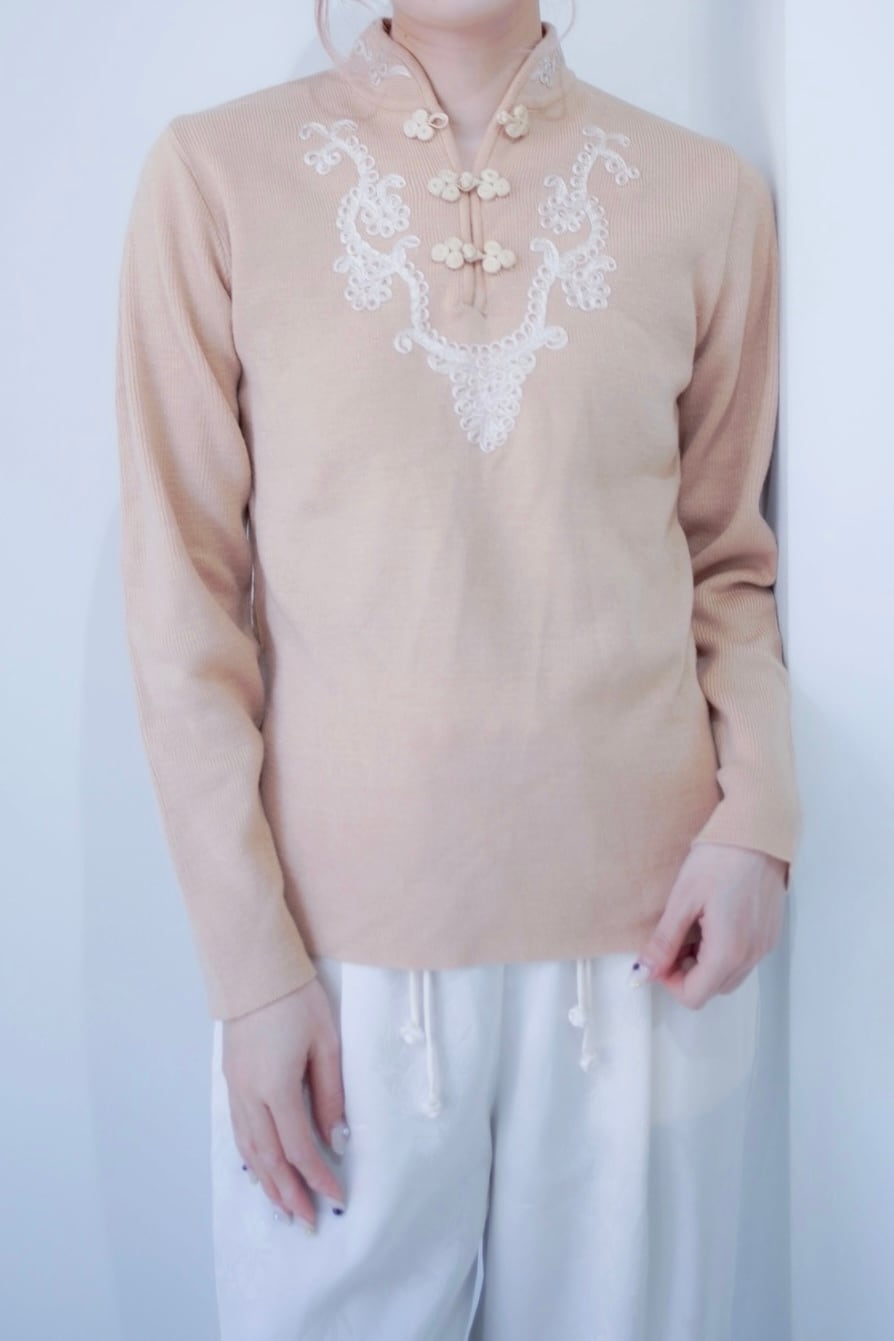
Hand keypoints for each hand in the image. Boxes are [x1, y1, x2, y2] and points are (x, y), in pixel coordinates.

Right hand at [222, 976, 348, 1230]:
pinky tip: (260, 1169)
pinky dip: (251, 1158)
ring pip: (250, 1150)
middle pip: (270, 1159)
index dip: (318, 1177)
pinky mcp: (230, 1080)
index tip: (337, 1197)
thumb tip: (334, 1138)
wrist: (255, 969)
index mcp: (276, 1088)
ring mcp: (235, 1089)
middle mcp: (250, 1095)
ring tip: (284, 1207)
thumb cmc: (296, 999)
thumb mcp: (326, 1043)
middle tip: (307, 1222)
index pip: (299, 1148)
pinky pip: (239, 1131)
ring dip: (268, 1183)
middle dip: (289, 1194)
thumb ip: (330, 1094)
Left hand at [632, 843, 787, 1007]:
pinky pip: (744, 959)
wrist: (759, 831)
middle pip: (713, 989)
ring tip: (692, 928)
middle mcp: (752, 955)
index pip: (695, 996)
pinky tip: (712, 922)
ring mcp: (765, 945)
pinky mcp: (770, 934)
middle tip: (673, 940)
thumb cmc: (720, 859)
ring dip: (705, 965)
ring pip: (729, 976)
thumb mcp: (683, 899)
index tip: (658, 955)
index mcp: (729, 951)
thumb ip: (664, 941)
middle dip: (687, 974)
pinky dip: (723, 953)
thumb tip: (644, 971)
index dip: (670, 981)